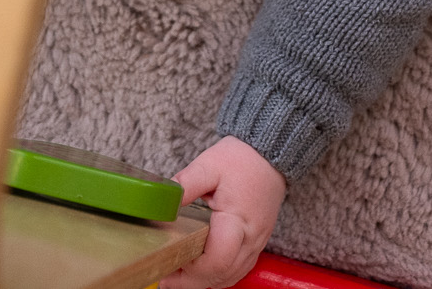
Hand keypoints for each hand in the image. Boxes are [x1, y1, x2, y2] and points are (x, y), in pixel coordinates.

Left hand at [158, 137, 286, 288]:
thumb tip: (162, 203)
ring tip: (178, 272)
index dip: (192, 268)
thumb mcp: (209, 165)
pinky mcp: (256, 244)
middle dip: (191, 281)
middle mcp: (250, 239)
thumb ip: (185, 184)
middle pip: (221, 275)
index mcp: (237, 221)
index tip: (170, 261)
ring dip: (204, 280)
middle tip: (164, 276)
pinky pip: (237, 270)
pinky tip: (200, 267)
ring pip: (229, 277)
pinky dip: (218, 274)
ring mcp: (256, 244)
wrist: (270, 156)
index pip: (217, 260)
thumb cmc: (241, 159)